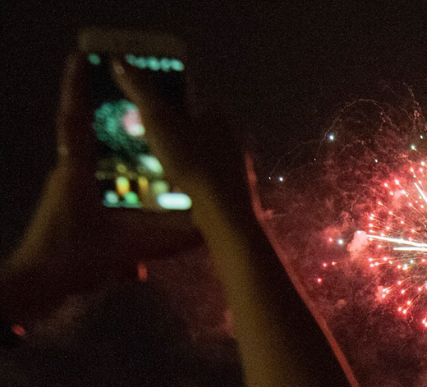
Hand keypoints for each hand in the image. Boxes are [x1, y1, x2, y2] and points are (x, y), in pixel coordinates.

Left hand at [3, 54, 200, 308]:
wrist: (34, 287)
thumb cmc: (71, 259)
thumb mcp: (124, 250)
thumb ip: (165, 243)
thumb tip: (203, 235)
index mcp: (75, 172)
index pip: (75, 120)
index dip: (77, 87)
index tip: (80, 57)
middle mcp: (67, 176)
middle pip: (84, 136)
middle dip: (103, 117)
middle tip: (132, 103)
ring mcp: (65, 194)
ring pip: (90, 164)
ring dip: (111, 154)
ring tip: (142, 148)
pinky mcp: (68, 213)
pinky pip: (94, 188)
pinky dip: (113, 185)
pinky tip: (136, 199)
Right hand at [110, 58, 252, 225]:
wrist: (223, 212)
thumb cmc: (193, 162)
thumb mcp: (159, 120)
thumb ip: (141, 90)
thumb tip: (120, 62)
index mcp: (216, 112)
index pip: (184, 94)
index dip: (159, 100)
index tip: (141, 110)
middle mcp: (231, 135)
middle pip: (192, 126)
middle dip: (168, 132)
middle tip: (143, 139)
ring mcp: (234, 163)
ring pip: (199, 153)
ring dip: (178, 157)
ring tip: (156, 165)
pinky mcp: (232, 188)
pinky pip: (205, 177)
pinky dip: (189, 178)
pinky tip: (176, 188)